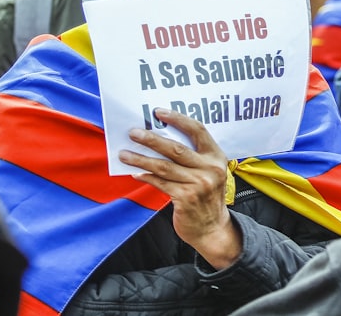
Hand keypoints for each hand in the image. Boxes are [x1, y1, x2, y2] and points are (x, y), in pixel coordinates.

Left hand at [119, 108, 240, 268]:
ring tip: (124, 153)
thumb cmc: (206, 196)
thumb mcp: (208, 172)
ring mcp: (198, 184)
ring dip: (141, 159)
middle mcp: (209, 168)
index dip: (178, 119)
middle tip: (133, 132)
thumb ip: (193, 157)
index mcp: (216, 156)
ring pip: (164, 167)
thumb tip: (160, 140)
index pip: (198, 130)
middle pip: (176, 148)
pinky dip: (146, 177)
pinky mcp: (185, 198)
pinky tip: (135, 173)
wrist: (212, 228)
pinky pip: (160, 184)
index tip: (159, 112)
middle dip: (151, 139)